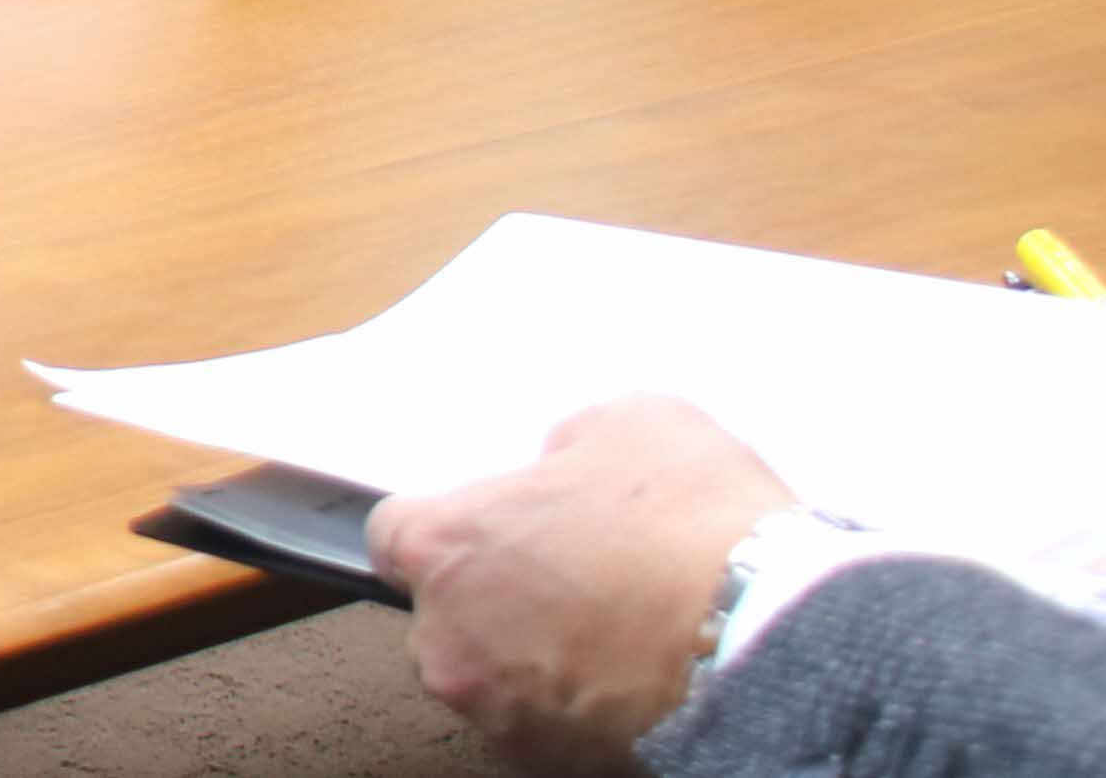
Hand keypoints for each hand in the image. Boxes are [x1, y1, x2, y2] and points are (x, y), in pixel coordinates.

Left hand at [369, 397, 789, 773]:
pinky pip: (546, 735)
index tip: (494, 534)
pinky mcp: (554, 766)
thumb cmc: (697, 528)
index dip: (450, 532)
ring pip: (495, 682)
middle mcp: (448, 639)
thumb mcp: (630, 425)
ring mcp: (499, 714)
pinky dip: (578, 715)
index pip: (395, 537)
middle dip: (497, 601)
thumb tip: (561, 466)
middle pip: (446, 617)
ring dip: (537, 663)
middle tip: (575, 585)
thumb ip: (566, 446)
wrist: (775, 638)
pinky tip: (633, 685)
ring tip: (617, 638)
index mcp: (444, 547)